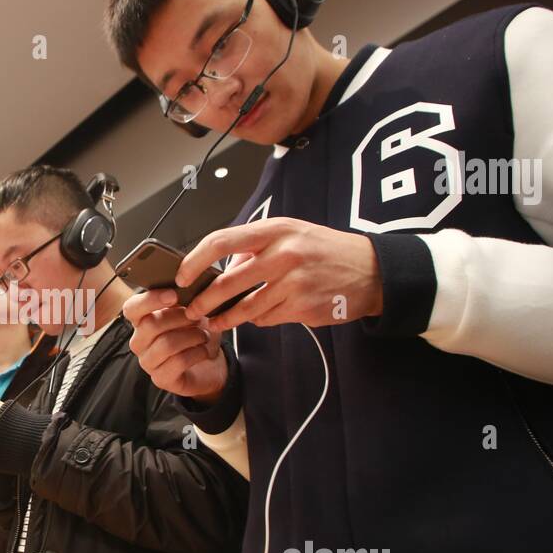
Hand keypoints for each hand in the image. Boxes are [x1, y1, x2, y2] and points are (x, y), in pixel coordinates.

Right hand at [123, 289, 229, 401]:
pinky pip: (178, 362)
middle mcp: (139, 342)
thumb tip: (184, 287)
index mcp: (142, 321)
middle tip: (199, 316)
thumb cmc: (197, 334)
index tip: (173, 295)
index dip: (150, 300)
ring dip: (192, 336)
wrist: (210, 364)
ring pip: (166, 344)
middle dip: (180, 318)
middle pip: (151, 325)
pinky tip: (205, 351)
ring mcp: (148, 362)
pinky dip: (197, 353)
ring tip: (204, 335)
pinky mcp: (160, 379)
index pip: (131, 308)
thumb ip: (183, 300)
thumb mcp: (193, 312)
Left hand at [177, 217, 382, 330]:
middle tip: (192, 310)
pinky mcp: (304, 308)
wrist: (371, 271)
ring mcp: (294, 283)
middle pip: (228, 283)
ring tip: (217, 322)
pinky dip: (259, 320)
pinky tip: (261, 316)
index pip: (221, 241)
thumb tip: (220, 266)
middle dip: (204, 301)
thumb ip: (255, 246)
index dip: (194, 261)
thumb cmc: (325, 250)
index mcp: (276, 230)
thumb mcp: (291, 233)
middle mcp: (284, 254)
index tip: (181, 276)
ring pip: (246, 308)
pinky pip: (268, 319)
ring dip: (226, 319)